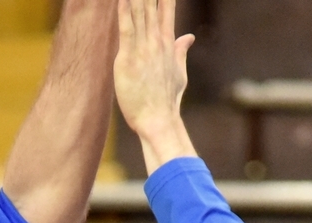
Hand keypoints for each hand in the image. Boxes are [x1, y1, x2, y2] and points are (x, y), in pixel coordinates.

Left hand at [113, 0, 196, 169]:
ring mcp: (143, 48)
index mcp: (167, 43)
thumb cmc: (165, 101)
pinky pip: (125, 28)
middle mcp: (156, 41)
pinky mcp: (128, 58)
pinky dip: (123, 10)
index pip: (166, 7)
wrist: (159, 121)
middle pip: (151, 3)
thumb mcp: (178, 73)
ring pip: (138, 10)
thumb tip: (188, 37)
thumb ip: (181, 51)